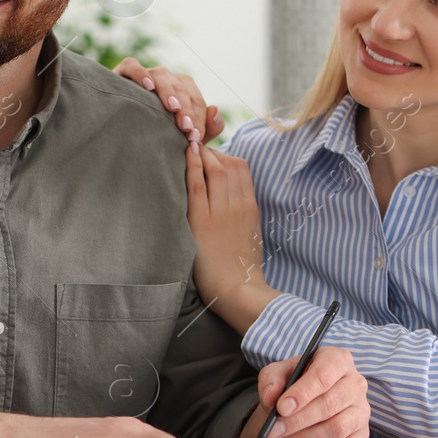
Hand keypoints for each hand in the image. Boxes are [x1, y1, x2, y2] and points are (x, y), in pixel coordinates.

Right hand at [114, 57, 222, 145]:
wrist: (120, 132)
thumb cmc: (157, 135)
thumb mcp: (183, 136)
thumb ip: (208, 128)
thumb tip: (215, 109)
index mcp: (183, 90)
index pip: (196, 100)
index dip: (198, 118)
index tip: (195, 137)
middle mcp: (166, 79)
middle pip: (181, 88)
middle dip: (186, 109)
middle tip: (187, 129)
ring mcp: (146, 74)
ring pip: (162, 75)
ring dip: (169, 92)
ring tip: (173, 108)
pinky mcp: (123, 72)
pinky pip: (133, 66)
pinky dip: (141, 73)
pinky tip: (148, 86)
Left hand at [186, 142, 274, 330]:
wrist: (237, 288)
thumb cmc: (241, 267)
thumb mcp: (250, 234)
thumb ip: (242, 213)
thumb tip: (230, 197)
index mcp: (251, 207)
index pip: (241, 168)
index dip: (225, 155)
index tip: (211, 155)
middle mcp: (238, 205)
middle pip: (228, 164)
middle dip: (211, 151)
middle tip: (196, 149)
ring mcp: (221, 212)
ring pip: (214, 169)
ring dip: (201, 154)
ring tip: (188, 148)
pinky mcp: (202, 221)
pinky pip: (197, 185)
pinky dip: (192, 165)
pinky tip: (185, 155)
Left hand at [253, 347, 368, 437]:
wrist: (305, 401)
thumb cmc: (293, 383)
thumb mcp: (277, 373)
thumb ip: (271, 381)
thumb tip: (271, 398)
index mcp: (337, 360)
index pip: (323, 375)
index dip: (302, 393)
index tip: (281, 408)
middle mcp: (355, 383)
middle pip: (330, 405)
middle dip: (297, 421)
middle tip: (273, 431)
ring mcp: (362, 411)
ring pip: (338, 429)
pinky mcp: (361, 435)